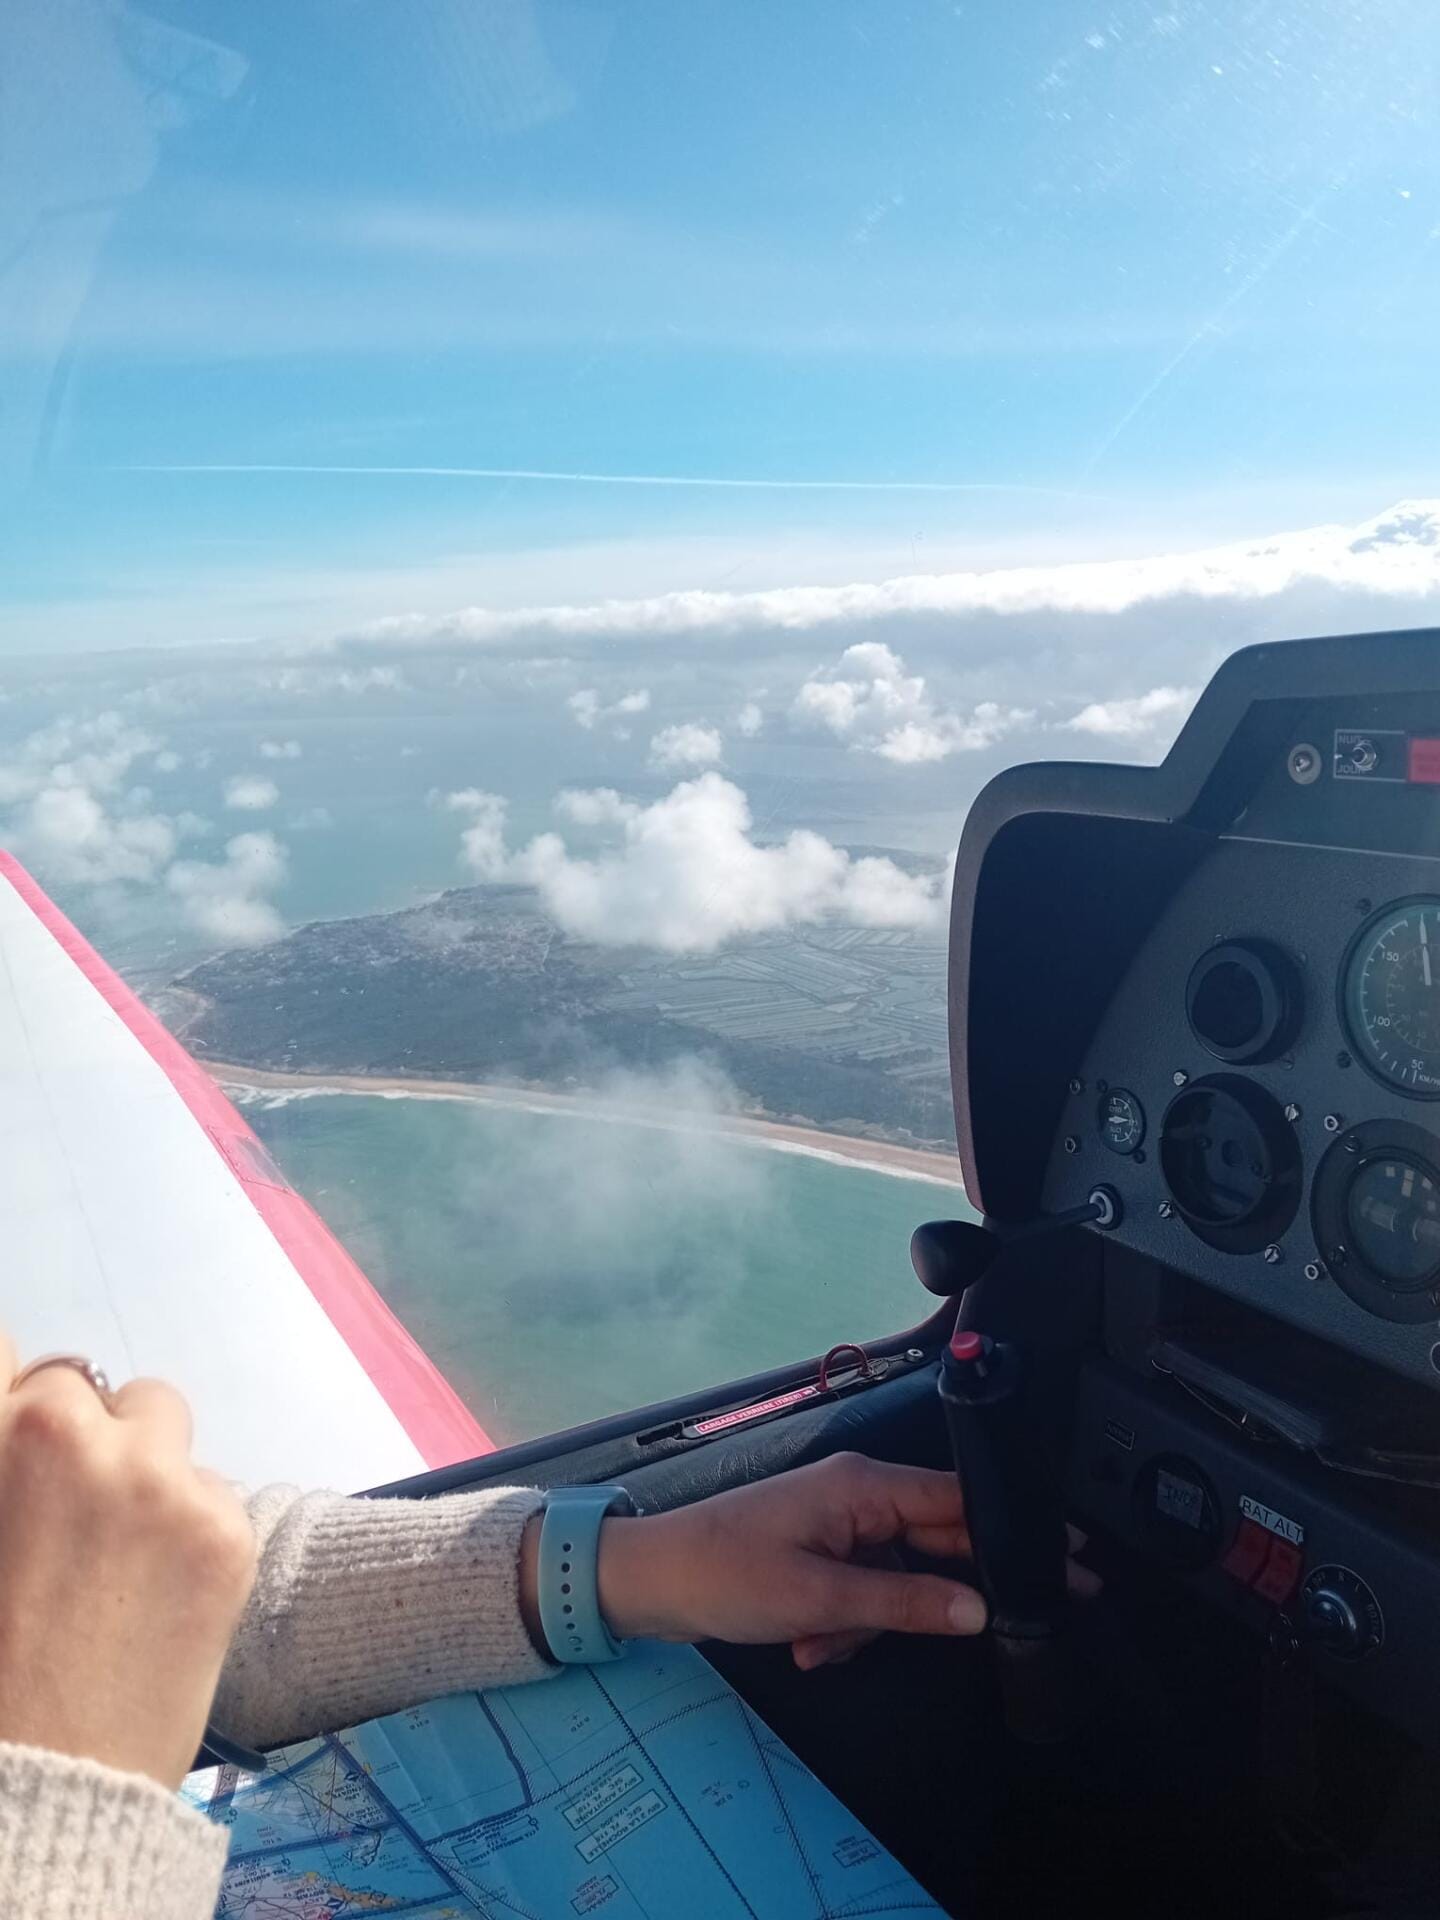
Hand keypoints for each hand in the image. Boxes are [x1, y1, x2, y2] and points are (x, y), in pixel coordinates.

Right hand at [0, 1337, 256, 1788]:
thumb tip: (23, 1436)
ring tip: (120, 1542)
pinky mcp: (225, 1528)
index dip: (12, 1391)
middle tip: (65, 1506)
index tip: (20, 1424)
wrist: (46, 1789)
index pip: (1, 1347)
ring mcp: (157, 1481)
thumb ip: (2, 1466)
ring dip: (139, 1458)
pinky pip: (208, 1487)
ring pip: (157, 1414)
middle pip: (75, 1384)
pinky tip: (159, 1592)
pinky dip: (188, 1522)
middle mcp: (74, 1442)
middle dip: (72, 1434)